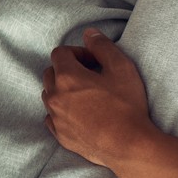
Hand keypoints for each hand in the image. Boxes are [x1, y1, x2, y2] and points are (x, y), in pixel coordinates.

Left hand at [41, 28, 153, 169]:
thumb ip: (102, 46)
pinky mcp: (60, 135)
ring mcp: (55, 117)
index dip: (78, 52)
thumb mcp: (122, 68)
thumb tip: (89, 33)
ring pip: (50, 95)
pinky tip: (82, 113)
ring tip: (88, 95)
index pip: (60, 53)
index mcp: (67, 77)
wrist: (127, 144)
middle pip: (51, 73)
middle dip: (68, 69)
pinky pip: (52, 117)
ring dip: (64, 90)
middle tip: (92, 76)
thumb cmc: (126, 105)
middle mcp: (54, 96)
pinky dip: (63, 111)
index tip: (94, 61)